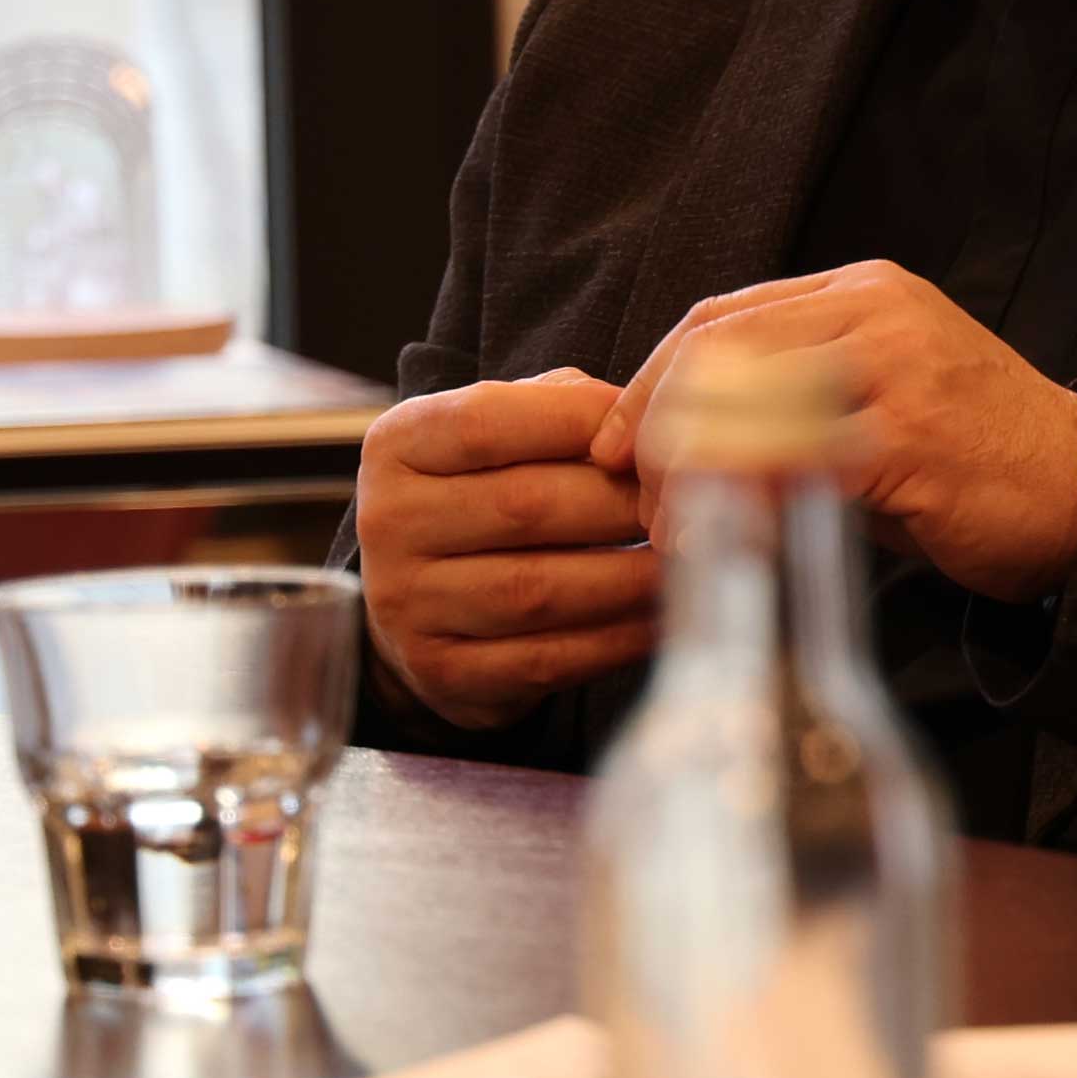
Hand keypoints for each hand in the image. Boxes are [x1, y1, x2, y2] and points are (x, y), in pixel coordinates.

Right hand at [353, 370, 662, 728]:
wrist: (425, 600)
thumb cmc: (487, 495)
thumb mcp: (500, 432)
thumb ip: (561, 405)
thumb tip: (640, 415)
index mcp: (398, 445)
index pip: (486, 421)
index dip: (581, 422)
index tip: (654, 430)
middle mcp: (387, 523)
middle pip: (524, 506)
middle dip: (622, 504)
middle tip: (689, 504)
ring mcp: (407, 605)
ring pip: (538, 589)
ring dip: (629, 576)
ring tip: (686, 560)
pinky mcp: (444, 672)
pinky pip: (548, 657)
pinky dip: (618, 638)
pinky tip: (661, 617)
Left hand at [592, 264, 1076, 602]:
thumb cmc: (978, 464)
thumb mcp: (882, 400)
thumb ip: (797, 397)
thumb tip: (686, 437)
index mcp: (866, 292)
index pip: (723, 317)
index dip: (654, 381)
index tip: (614, 442)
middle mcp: (878, 311)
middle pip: (719, 351)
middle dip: (656, 431)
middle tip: (639, 501)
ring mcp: (896, 367)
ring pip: (744, 403)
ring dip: (690, 476)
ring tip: (676, 534)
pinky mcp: (911, 434)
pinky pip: (791, 460)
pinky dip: (742, 504)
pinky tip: (727, 544)